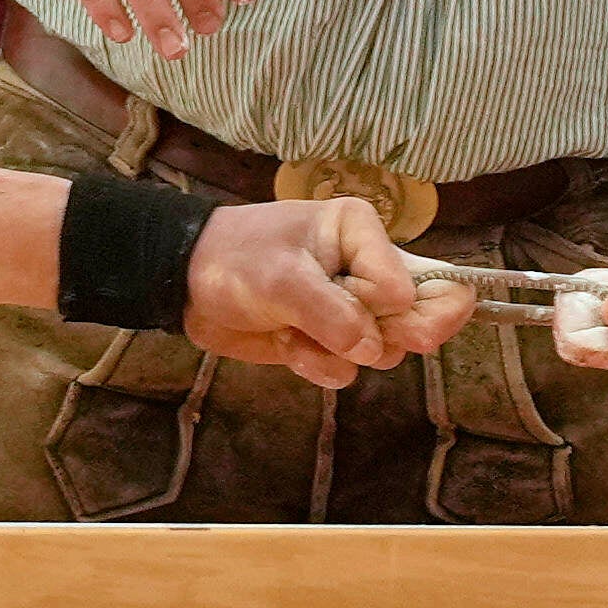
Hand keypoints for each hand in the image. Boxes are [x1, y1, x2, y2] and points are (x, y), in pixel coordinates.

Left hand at [183, 200, 470, 387]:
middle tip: (348, 339)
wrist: (185, 285)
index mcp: (364, 235)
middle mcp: (368, 270)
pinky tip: (287, 344)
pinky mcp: (330, 341)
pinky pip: (347, 372)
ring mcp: (352, 309)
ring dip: (337, 354)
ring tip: (295, 331)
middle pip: (422, 319)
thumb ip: (331, 312)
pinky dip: (316, 367)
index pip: (416, 283)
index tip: (362, 309)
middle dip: (382, 338)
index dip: (393, 308)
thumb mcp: (280, 279)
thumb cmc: (232, 259)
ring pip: (382, 353)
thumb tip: (373, 349)